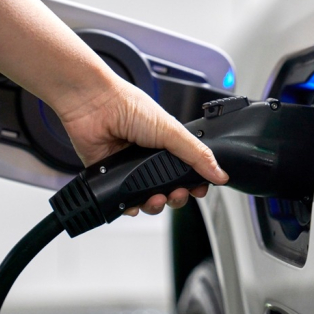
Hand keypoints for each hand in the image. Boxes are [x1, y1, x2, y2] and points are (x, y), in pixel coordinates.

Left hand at [57, 77, 228, 216]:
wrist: (94, 106)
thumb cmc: (129, 107)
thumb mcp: (172, 131)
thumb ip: (197, 155)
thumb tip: (220, 173)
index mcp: (168, 145)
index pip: (187, 172)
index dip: (194, 184)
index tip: (198, 190)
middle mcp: (149, 157)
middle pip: (169, 189)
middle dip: (176, 197)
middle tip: (176, 194)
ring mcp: (129, 168)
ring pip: (147, 198)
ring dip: (155, 204)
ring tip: (155, 199)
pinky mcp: (109, 176)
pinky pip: (122, 201)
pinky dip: (129, 207)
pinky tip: (133, 203)